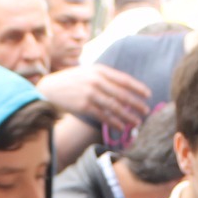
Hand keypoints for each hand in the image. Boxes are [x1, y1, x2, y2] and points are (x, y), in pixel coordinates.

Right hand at [36, 65, 151, 130]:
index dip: (138, 88)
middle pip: (122, 94)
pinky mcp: (83, 106)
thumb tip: (123, 89)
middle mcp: (96, 80)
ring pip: (114, 106)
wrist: (49, 89)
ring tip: (136, 122)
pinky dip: (113, 122)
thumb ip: (104, 78)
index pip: (124, 79)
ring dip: (127, 115)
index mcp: (99, 70)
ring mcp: (90, 93)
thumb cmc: (71, 82)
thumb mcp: (88, 73)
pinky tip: (121, 127)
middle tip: (146, 111)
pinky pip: (103, 116)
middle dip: (136, 104)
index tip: (148, 95)